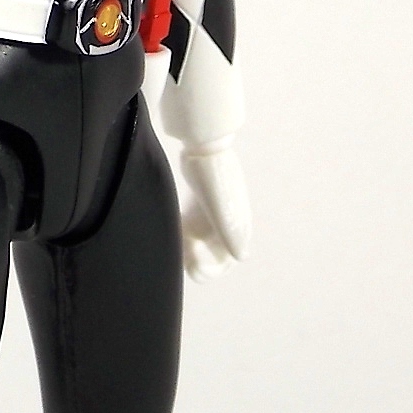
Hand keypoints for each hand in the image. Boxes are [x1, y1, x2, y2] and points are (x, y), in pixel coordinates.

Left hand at [176, 143, 250, 281]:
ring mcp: (209, 220)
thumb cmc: (213, 176)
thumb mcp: (221, 207)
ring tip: (175, 237)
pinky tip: (171, 224)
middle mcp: (223, 229)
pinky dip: (177, 236)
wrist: (204, 145)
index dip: (206, 267)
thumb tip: (241, 258)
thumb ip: (231, 233)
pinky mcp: (195, 210)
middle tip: (182, 246)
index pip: (223, 265)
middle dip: (194, 262)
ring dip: (184, 252)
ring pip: (196, 251)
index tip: (191, 249)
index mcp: (235, 231)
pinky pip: (186, 235)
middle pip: (210, 262)